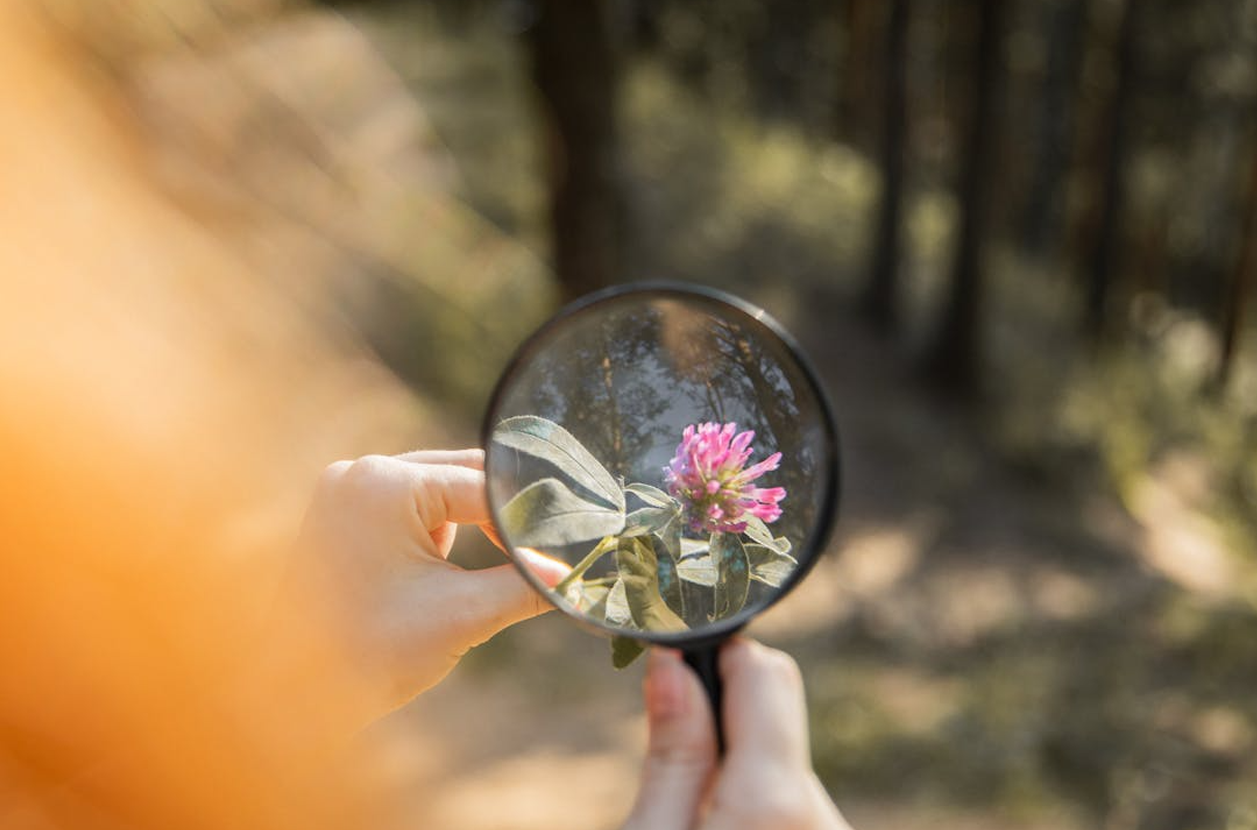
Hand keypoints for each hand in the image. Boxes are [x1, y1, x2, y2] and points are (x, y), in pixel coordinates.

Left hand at [289, 449, 569, 720]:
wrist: (286, 695)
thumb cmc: (369, 652)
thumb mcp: (462, 615)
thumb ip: (524, 586)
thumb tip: (574, 577)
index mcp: (387, 483)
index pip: (484, 488)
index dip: (529, 521)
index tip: (567, 547)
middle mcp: (360, 472)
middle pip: (460, 476)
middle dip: (503, 516)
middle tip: (548, 549)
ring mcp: (343, 490)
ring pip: (435, 490)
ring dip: (470, 522)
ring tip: (504, 561)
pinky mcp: (337, 514)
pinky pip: (405, 506)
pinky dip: (436, 530)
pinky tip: (449, 567)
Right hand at [623, 639, 851, 829]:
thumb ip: (672, 754)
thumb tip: (673, 661)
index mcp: (775, 802)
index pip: (765, 672)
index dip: (714, 659)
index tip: (673, 670)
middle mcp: (826, 819)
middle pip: (774, 720)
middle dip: (721, 728)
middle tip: (670, 776)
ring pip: (783, 764)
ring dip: (738, 776)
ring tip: (693, 821)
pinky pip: (797, 806)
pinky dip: (761, 808)